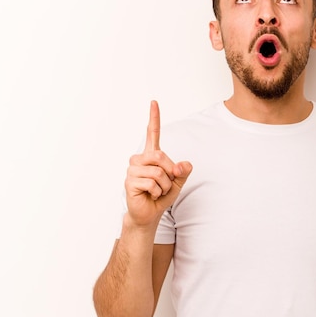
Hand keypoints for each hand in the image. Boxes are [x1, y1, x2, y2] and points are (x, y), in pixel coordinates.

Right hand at [124, 100, 191, 227]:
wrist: (149, 214)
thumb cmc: (161, 195)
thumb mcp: (177, 182)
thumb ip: (183, 172)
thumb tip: (185, 165)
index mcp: (151, 155)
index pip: (152, 133)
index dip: (154, 118)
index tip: (154, 102)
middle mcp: (140, 159)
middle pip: (160, 156)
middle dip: (170, 173)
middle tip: (166, 185)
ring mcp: (133, 170)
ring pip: (158, 172)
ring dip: (164, 185)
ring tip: (158, 191)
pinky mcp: (130, 182)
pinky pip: (152, 183)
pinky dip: (157, 192)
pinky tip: (151, 195)